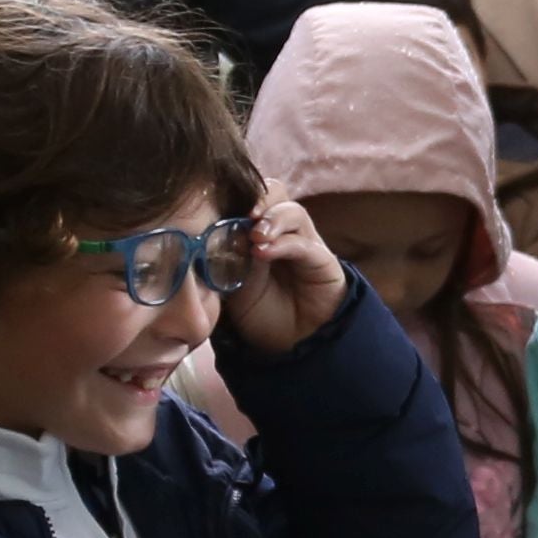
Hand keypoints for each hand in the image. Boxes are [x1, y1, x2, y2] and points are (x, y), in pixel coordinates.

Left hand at [213, 195, 351, 357]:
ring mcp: (305, 243)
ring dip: (272, 219)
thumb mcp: (234, 282)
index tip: (217, 203)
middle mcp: (284, 230)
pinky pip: (305, 244)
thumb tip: (214, 231)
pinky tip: (264, 252)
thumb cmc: (258, 312)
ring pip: (293, 212)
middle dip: (258, 197)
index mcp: (260, 229)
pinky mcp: (322, 261)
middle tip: (242, 214)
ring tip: (255, 237)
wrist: (288, 345)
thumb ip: (228, 257)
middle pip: (276, 192)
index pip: (253, 195)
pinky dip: (283, 243)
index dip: (238, 193)